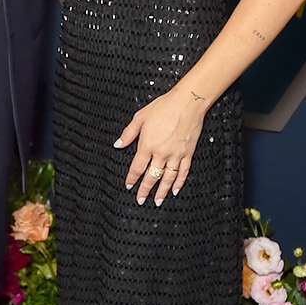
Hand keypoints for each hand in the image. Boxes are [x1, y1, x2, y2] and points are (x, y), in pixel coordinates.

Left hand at [114, 87, 206, 205]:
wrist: (187, 103)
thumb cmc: (164, 107)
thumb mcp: (140, 117)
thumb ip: (128, 133)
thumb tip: (118, 144)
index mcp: (147, 145)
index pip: (137, 168)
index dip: (132, 178)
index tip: (128, 186)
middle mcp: (161, 153)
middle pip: (151, 176)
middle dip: (145, 190)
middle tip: (141, 200)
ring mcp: (176, 155)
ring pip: (168, 178)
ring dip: (162, 191)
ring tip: (157, 201)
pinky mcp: (188, 153)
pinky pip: (183, 172)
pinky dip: (179, 182)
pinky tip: (176, 190)